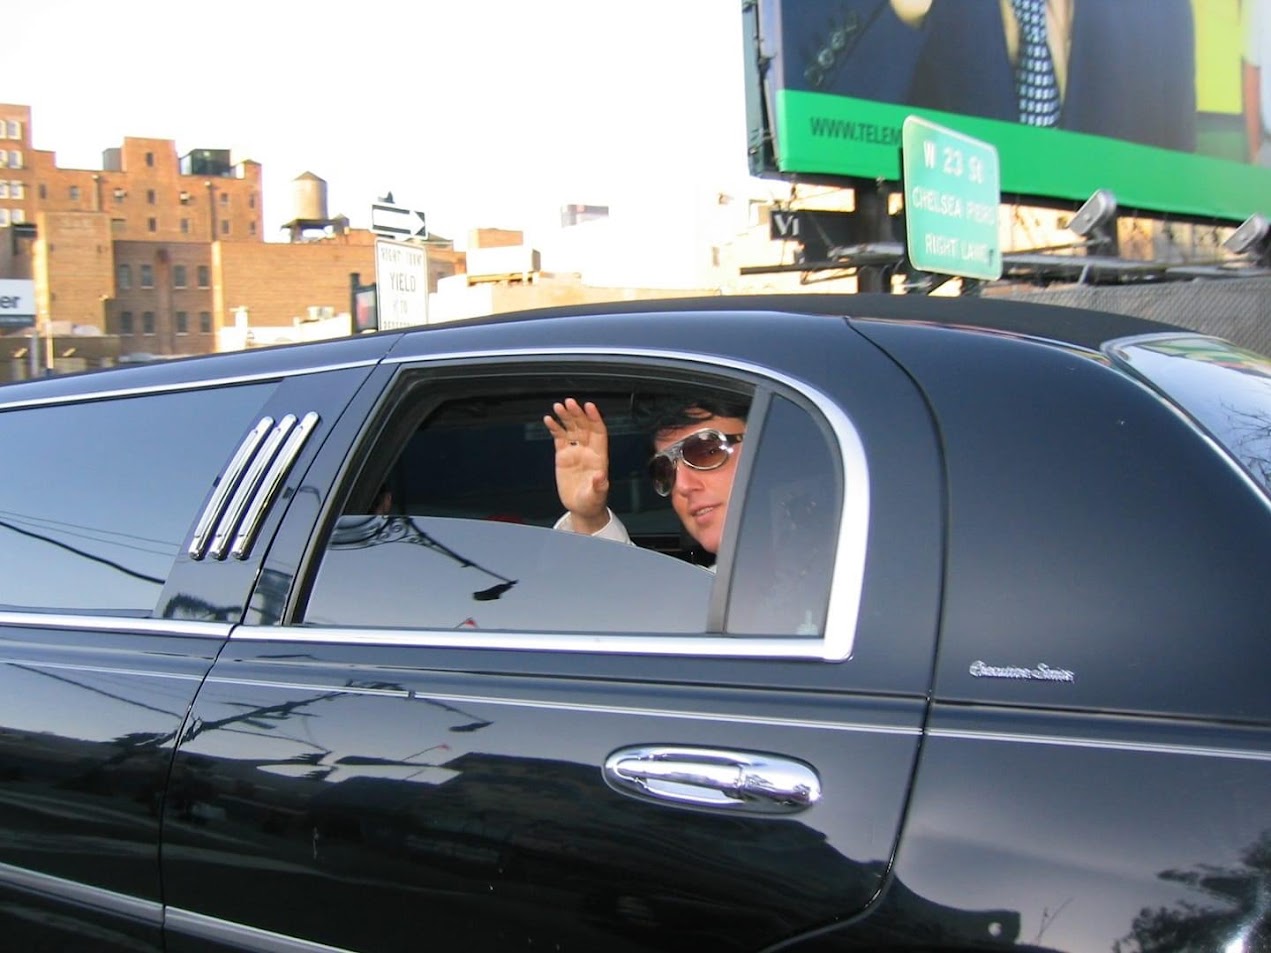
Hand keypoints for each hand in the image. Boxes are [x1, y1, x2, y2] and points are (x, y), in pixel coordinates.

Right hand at [543, 398, 610, 533]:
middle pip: (584, 426)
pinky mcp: (563, 455)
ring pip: (571, 428)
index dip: (595, 418)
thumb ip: (599, 485)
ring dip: (565, 416)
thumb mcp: (597, 495)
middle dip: (577, 413)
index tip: (589, 406)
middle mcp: (588, 450)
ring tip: (558, 406)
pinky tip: (549, 419)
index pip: (599, 431)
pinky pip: (559, 437)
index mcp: (599, 456)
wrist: (581, 507)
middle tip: (569, 403)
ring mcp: (575, 451)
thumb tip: (600, 476)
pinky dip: (554, 427)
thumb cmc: (593, 501)